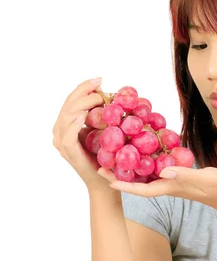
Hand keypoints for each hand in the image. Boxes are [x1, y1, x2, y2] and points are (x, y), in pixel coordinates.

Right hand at [52, 77, 111, 191]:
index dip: (84, 88)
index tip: (99, 79)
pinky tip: (83, 116)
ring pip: (66, 116)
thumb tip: (112, 94)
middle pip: (68, 105)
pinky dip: (74, 124)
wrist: (105, 181)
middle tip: (100, 85)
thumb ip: (102, 115)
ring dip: (83, 104)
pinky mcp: (68, 153)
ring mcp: (61, 143)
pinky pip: (67, 136)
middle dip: (84, 92)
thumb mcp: (104, 131)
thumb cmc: (106, 156)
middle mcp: (60, 131)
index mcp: (67, 124)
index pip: (72, 100)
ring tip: (98, 99)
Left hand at [109, 165, 216, 218]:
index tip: (106, 177)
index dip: (124, 184)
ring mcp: (174, 182)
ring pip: (147, 175)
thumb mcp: (205, 179)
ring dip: (131, 167)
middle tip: (101, 163)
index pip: (142, 189)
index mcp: (172, 188)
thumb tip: (164, 170)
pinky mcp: (180, 177)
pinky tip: (143, 151)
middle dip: (121, 175)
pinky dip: (148, 161)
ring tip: (115, 155)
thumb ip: (185, 174)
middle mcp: (169, 185)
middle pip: (139, 182)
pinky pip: (159, 169)